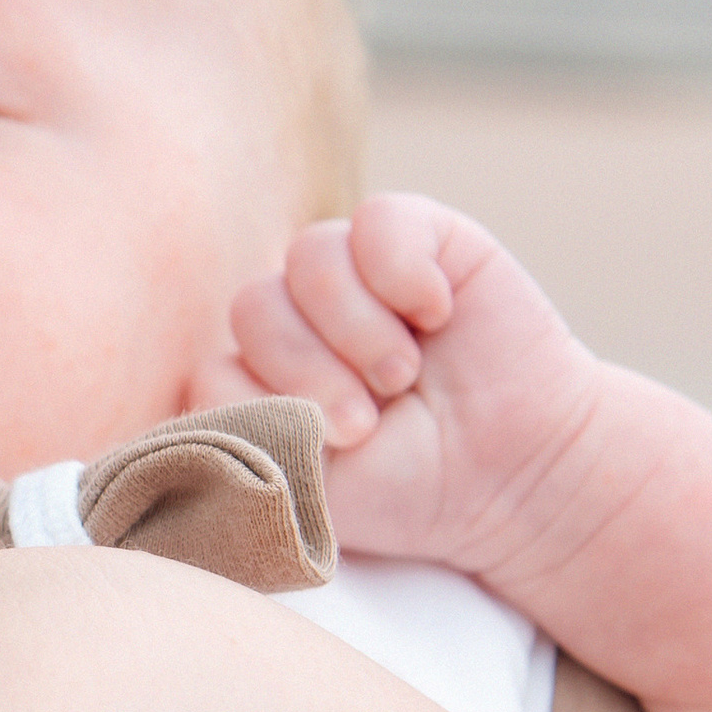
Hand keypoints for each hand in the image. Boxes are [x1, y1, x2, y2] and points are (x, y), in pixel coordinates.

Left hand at [229, 194, 603, 585]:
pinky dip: (403, 274)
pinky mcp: (416, 237)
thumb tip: (198, 395)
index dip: (263, 407)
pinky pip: (377, 222)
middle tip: (368, 419)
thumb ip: (243, 441)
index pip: (212, 367)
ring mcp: (354, 273)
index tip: (329, 449)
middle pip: (253, 309)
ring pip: (308, 260)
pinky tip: (437, 315)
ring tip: (403, 375)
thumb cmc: (407, 488)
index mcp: (260, 375)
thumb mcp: (310, 489)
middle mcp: (298, 317)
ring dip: (358, 330)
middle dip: (309, 373)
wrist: (513, 477)